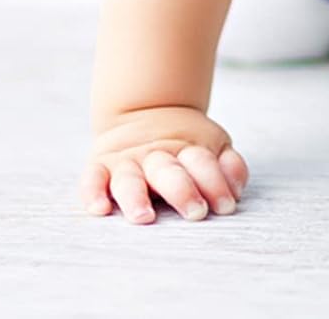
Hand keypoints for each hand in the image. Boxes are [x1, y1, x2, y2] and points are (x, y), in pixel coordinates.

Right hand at [79, 106, 247, 222]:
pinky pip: (92, 179)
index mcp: (186, 148)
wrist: (146, 111)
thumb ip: (228, 165)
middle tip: (196, 212)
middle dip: (183, 191)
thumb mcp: (212, 145)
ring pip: (129, 180)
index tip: (227, 206)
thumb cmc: (185, 146)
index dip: (216, 183)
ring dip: (136, 198)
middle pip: (168, 172)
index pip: (202, 163)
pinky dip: (93, 192)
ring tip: (145, 217)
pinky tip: (100, 209)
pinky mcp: (100, 166)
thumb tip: (236, 188)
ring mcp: (126, 161)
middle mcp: (155, 155)